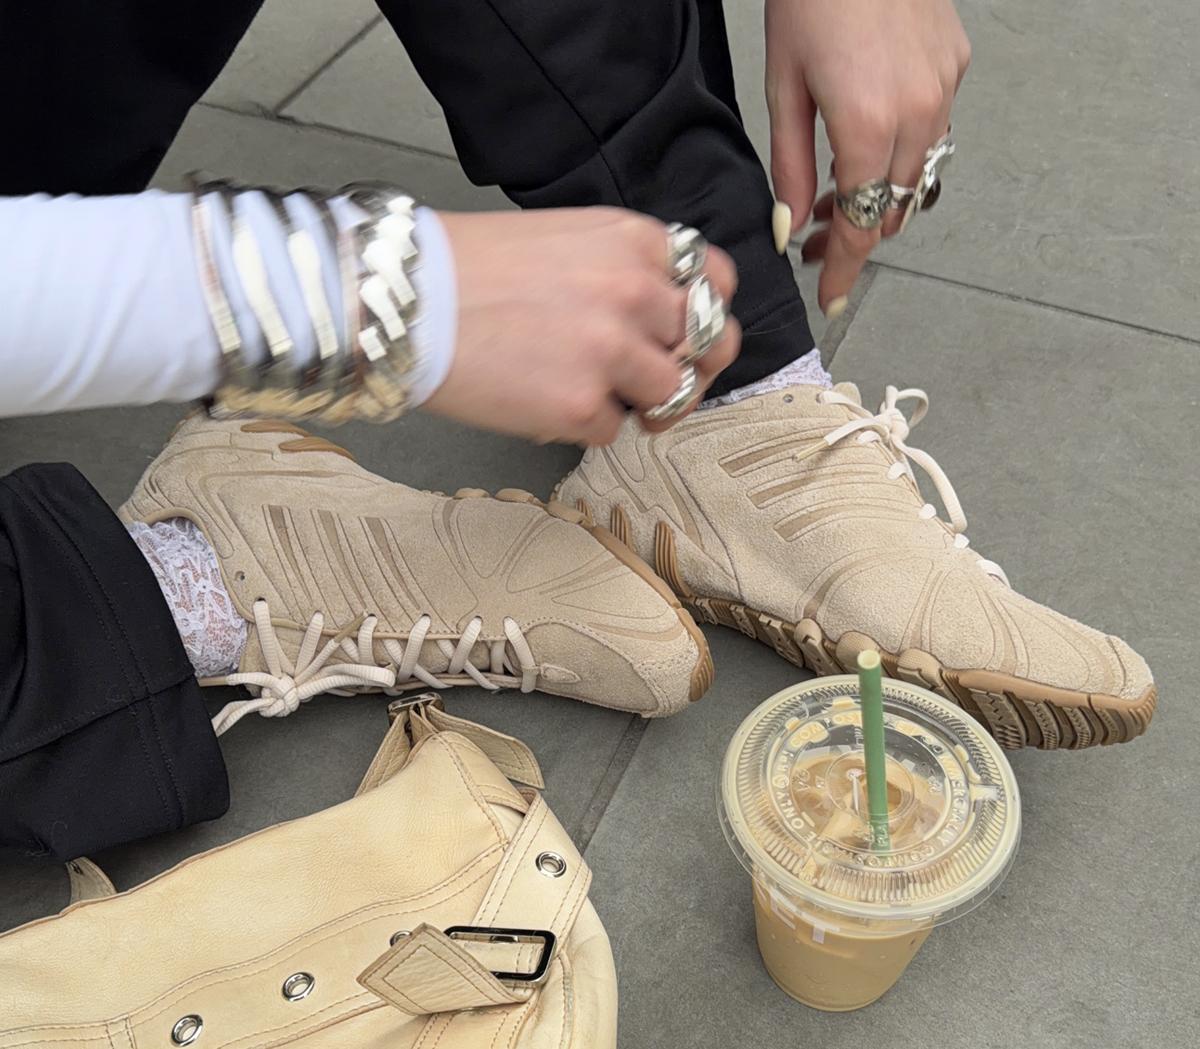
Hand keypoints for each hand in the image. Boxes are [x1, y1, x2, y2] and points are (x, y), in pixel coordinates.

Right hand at [426, 208, 739, 444]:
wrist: (404, 300)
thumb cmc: (470, 267)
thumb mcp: (566, 237)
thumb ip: (624, 268)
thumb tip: (660, 319)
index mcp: (635, 241)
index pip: (717, 281)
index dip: (707, 314)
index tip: (687, 335)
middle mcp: (636, 292)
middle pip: (710, 344)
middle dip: (692, 368)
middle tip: (663, 385)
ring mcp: (613, 352)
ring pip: (672, 394)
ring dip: (644, 404)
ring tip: (599, 397)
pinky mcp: (583, 406)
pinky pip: (614, 431)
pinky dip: (586, 426)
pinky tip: (544, 402)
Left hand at [765, 0, 969, 313]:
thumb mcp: (782, 90)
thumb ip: (787, 168)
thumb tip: (787, 228)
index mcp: (868, 127)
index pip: (859, 226)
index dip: (844, 269)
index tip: (832, 297)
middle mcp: (918, 114)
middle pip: (891, 209)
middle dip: (853, 234)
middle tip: (814, 237)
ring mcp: (944, 89)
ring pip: (917, 177)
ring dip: (878, 198)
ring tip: (834, 192)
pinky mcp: (956, 66)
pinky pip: (934, 134)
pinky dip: (903, 155)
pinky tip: (870, 144)